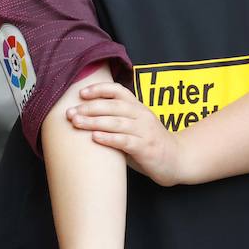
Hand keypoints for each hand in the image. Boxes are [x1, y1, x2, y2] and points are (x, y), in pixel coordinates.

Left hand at [68, 82, 186, 186]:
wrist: (178, 159)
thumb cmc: (150, 143)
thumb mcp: (136, 127)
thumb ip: (117, 121)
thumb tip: (86, 118)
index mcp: (138, 107)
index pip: (118, 91)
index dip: (99, 89)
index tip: (81, 93)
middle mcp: (142, 116)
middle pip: (113, 106)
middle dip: (89, 107)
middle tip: (70, 112)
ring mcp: (145, 132)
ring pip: (117, 122)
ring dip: (94, 121)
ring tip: (76, 123)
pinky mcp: (146, 148)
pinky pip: (126, 141)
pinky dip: (109, 138)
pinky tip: (95, 138)